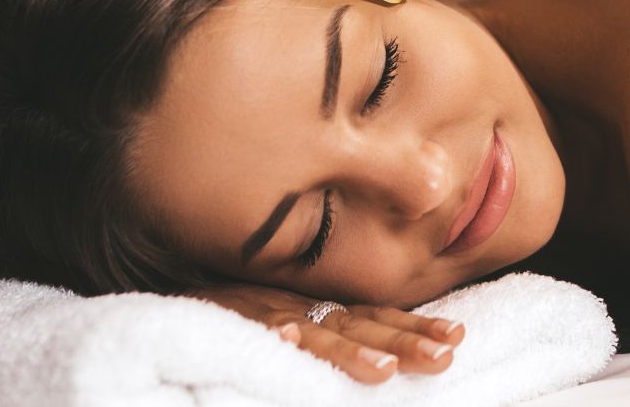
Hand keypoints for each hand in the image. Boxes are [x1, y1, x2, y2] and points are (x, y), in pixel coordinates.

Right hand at [189, 283, 463, 384]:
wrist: (172, 257)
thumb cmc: (235, 300)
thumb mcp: (289, 312)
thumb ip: (329, 328)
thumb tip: (387, 354)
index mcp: (318, 303)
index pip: (375, 316)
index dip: (416, 327)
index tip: (458, 338)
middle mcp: (298, 303)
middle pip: (357, 324)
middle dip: (403, 342)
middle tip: (443, 358)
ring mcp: (263, 309)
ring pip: (312, 332)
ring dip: (346, 352)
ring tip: (381, 371)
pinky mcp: (226, 314)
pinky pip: (248, 327)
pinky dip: (270, 335)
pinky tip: (286, 343)